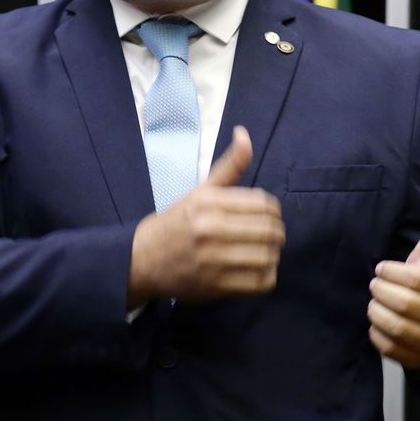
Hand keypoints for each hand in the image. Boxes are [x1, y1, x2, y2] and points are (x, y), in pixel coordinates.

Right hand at [128, 126, 285, 304]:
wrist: (143, 260)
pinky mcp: (216, 286)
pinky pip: (260, 282)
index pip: (263, 204)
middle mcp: (210, 229)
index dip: (273, 210)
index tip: (268, 216)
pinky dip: (267, 276)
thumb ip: (229, 166)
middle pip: (268, 231)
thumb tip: (244, 134)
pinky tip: (258, 269)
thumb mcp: (200, 191)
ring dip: (273, 254)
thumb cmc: (176, 222)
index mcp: (208, 202)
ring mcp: (213, 260)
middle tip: (271, 235)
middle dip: (276, 232)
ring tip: (265, 252)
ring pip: (267, 257)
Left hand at [367, 196, 419, 368]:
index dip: (391, 272)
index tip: (382, 268)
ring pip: (396, 327)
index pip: (416, 280)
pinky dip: (376, 333)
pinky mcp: (418, 359)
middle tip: (376, 284)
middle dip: (381, 291)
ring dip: (376, 311)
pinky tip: (378, 321)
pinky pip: (389, 347)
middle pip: (404, 304)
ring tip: (375, 301)